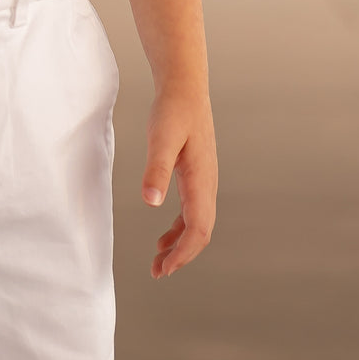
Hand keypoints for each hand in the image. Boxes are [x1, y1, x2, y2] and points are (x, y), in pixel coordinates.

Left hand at [141, 84, 216, 277]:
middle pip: (201, 231)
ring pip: (198, 222)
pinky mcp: (196, 174)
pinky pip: (192, 210)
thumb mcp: (161, 138)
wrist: (185, 87)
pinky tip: (164, 233)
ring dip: (180, 244)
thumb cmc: (173, 111)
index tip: (163, 268)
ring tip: (158, 260)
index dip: (183, 253)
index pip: (199, 229)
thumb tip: (150, 202)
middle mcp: (208, 184)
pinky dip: (179, 227)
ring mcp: (204, 180)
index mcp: (201, 180)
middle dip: (181, 255)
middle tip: (157, 271)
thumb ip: (156, 169)